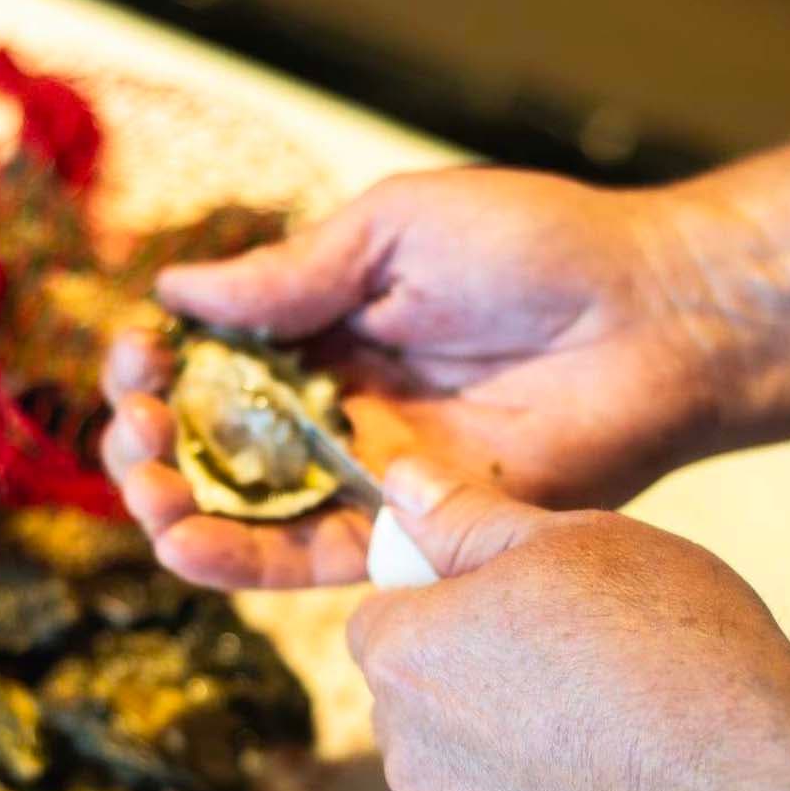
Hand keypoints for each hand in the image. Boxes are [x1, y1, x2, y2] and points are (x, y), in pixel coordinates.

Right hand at [101, 168, 732, 588]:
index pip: (210, 359)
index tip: (136, 356)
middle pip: (212, 443)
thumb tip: (174, 289)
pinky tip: (184, 547)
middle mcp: (336, 407)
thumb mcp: (397, 228)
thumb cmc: (542, 249)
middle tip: (134, 428)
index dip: (157, 365)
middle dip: (150, 440)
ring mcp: (370, 473)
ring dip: (176, 506)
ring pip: (249, 510)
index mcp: (327, 327)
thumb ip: (292, 273)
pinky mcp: (411, 530)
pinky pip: (314, 560)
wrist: (655, 318)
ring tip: (145, 493)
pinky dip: (244, 562)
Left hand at [346, 457, 789, 790]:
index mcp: (404, 659)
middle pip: (419, 702)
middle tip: (574, 652)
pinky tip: (633, 788)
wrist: (753, 789)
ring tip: (613, 722)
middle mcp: (411, 760)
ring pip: (469, 775)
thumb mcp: (569, 538)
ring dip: (513, 751)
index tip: (515, 597)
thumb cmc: (664, 643)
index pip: (382, 618)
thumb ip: (467, 517)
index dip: (444, 600)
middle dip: (472, 677)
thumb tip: (401, 484)